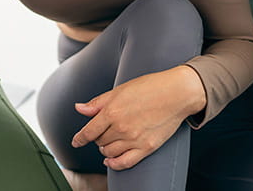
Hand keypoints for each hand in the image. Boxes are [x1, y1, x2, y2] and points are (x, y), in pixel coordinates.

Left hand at [70, 66, 205, 170]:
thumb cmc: (149, 87)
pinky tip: (110, 161)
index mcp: (112, 111)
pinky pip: (125, 162)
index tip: (76, 142)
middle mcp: (121, 127)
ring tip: (107, 143)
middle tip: (102, 132)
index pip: (89, 131)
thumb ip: (97, 102)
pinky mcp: (147, 147)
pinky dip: (115, 164)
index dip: (79, 138)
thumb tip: (78, 108)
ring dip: (105, 149)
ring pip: (110, 152)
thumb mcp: (119, 90)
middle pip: (99, 141)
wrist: (176, 93)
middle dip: (97, 138)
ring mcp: (134, 139)